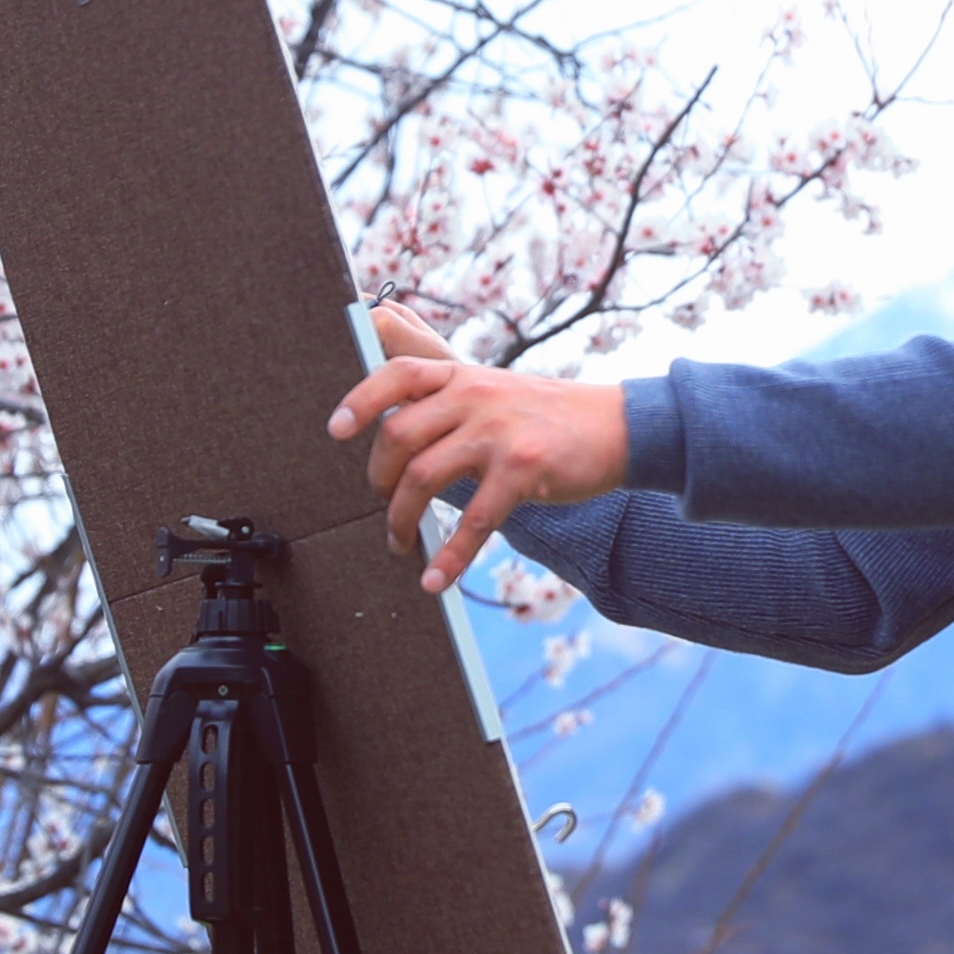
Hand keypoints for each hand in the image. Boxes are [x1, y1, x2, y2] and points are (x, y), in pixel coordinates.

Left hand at [331, 301, 631, 593]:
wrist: (617, 428)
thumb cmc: (545, 416)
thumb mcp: (494, 388)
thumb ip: (446, 390)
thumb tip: (390, 385)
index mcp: (463, 377)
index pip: (399, 374)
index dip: (361, 400)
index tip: (336, 429)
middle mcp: (476, 397)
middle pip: (399, 434)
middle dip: (378, 479)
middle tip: (383, 503)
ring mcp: (499, 432)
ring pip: (423, 477)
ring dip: (401, 520)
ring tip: (401, 543)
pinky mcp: (524, 469)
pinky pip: (475, 520)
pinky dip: (449, 557)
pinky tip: (436, 580)